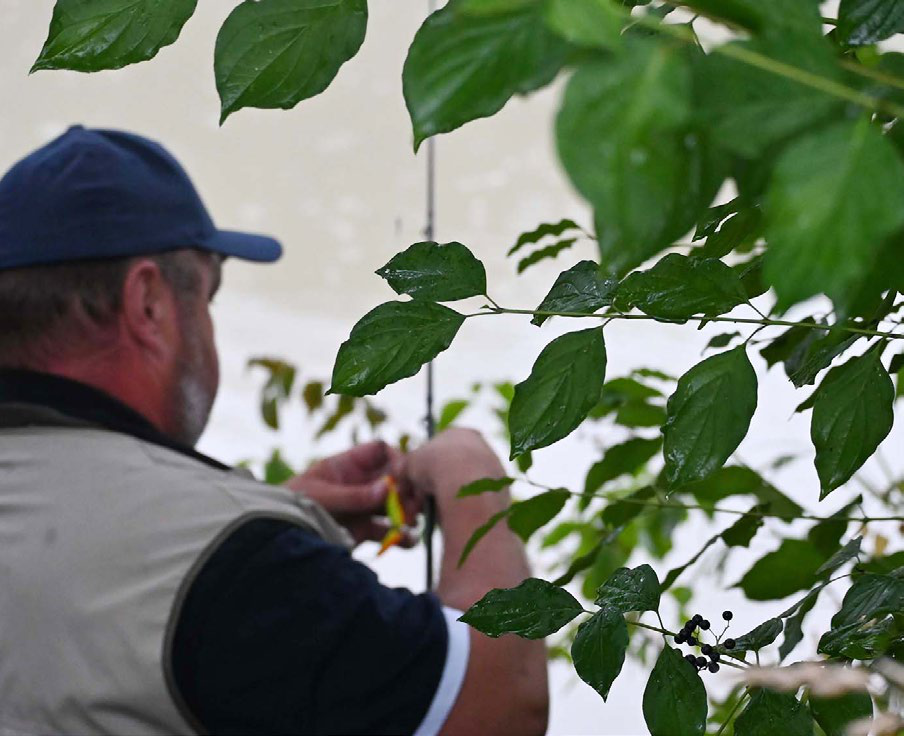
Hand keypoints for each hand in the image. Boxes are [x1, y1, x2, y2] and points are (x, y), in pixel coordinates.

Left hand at [286, 441, 419, 547]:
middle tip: (414, 505)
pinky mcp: (363, 530)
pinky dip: (402, 536)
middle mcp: (360, 483)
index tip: (403, 475)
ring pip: (396, 504)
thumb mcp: (322, 496)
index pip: (381, 450)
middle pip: (395, 479)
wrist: (275, 535)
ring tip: (410, 522)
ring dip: (408, 512)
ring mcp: (363, 506)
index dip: (396, 458)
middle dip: (407, 490)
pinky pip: (389, 530)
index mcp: (348, 465)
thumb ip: (354, 494)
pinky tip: (406, 540)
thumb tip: (388, 488)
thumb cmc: (292, 506)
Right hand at [404, 428, 507, 507]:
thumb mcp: (409, 463)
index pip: (437, 452)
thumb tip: (400, 476)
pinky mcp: (501, 496)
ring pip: (461, 491)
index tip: (410, 486)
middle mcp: (483, 450)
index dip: (420, 471)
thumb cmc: (435, 464)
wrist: (465, 484)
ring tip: (426, 516)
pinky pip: (473, 505)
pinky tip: (447, 521)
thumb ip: (405, 468)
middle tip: (414, 508)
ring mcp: (494, 474)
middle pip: (449, 473)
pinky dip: (459, 513)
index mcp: (464, 434)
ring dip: (441, 504)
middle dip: (429, 491)